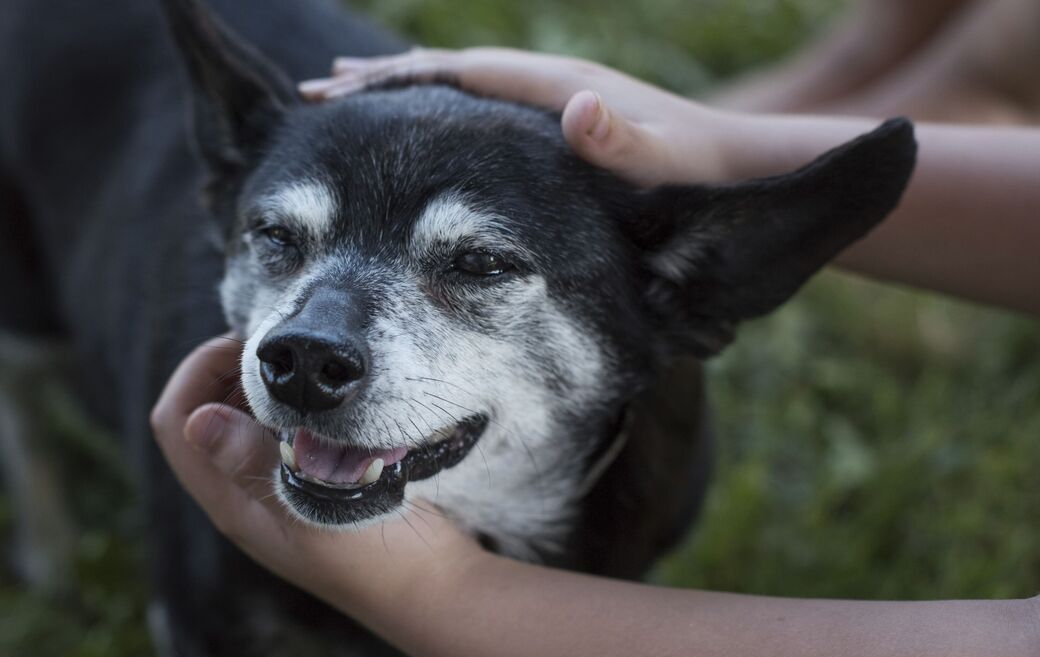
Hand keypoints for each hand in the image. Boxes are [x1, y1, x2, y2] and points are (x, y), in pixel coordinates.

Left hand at [149, 335, 484, 611]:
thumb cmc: (379, 558)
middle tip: (284, 347)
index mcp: (232, 502)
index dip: (197, 372)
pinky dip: (294, 404)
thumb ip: (257, 463)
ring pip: (243, 419)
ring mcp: (276, 489)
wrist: (434, 590)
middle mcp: (244, 494)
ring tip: (308, 367)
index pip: (176, 422)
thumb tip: (199, 422)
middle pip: (203, 413)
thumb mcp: (317, 505)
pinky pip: (281, 430)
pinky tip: (332, 396)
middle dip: (230, 371)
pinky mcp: (310, 483)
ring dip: (265, 386)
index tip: (250, 345)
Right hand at [298, 47, 744, 185]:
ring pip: (461, 93)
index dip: (396, 79)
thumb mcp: (669, 165)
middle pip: (448, 74)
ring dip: (406, 97)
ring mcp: (555, 106)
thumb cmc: (705, 176)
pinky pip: (482, 118)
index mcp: (561, 92)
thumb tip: (580, 108)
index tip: (336, 87)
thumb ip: (625, 142)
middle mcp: (552, 89)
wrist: (745, 168)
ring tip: (351, 102)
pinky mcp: (562, 129)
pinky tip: (424, 146)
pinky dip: (440, 121)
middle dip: (382, 82)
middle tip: (317, 92)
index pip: (460, 74)